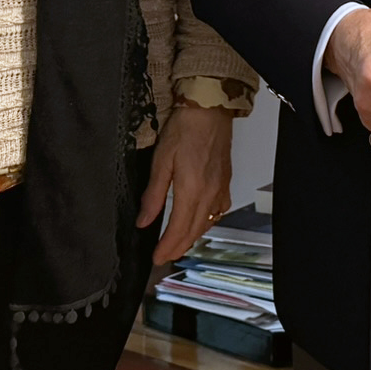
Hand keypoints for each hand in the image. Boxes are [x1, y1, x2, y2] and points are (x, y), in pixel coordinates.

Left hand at [141, 103, 236, 263]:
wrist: (209, 110)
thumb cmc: (183, 131)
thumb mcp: (161, 161)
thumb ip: (154, 194)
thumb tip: (144, 222)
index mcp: (192, 191)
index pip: (178, 229)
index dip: (167, 247)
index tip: (156, 259)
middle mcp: (210, 195)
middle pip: (194, 231)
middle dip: (178, 247)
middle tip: (164, 258)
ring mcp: (221, 189)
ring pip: (207, 224)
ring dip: (192, 238)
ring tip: (178, 244)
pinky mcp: (226, 182)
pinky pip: (218, 212)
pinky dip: (207, 223)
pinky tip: (200, 222)